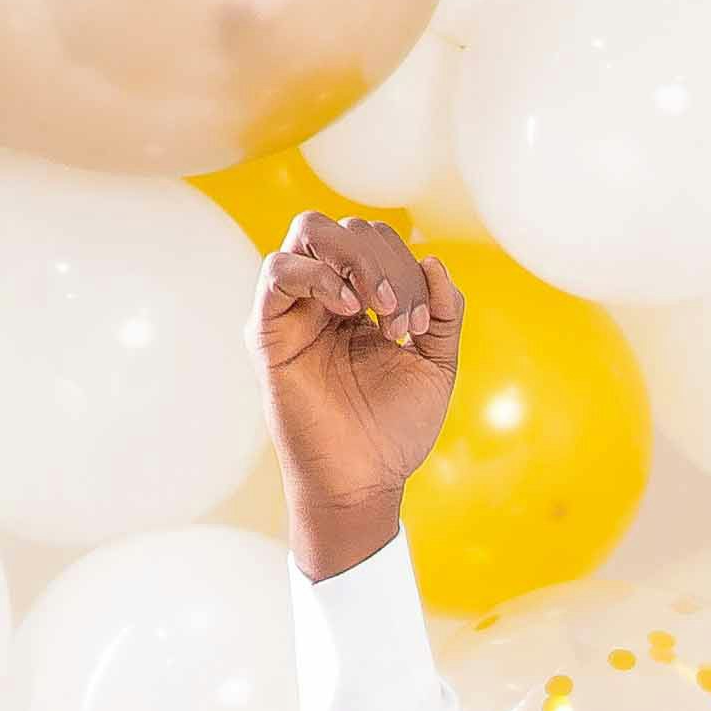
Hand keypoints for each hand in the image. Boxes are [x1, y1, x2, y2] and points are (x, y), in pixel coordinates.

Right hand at [256, 212, 462, 574]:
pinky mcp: (268, 330)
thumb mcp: (436, 365)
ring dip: (356, 259)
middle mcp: (326, 296)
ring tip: (378, 308)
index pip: (381, 243)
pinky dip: (318, 276)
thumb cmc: (395, 431)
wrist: (365, 482)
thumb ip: (442, 314)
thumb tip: (434, 260)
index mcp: (363, 300)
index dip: (409, 270)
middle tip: (402, 324)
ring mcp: (295, 308)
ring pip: (311, 230)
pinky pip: (279, 270)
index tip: (420, 328)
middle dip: (387, 264)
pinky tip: (348, 309)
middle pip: (349, 228)